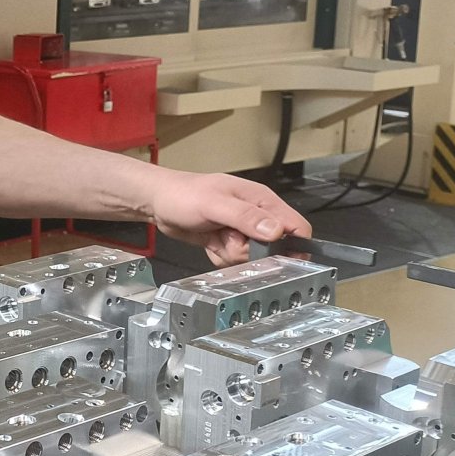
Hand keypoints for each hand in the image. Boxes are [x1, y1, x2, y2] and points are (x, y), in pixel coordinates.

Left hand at [146, 170, 311, 266]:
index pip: (296, 226)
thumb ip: (246, 216)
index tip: (274, 254)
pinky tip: (209, 242)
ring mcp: (241, 232)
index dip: (293, 245)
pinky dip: (220, 256)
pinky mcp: (228, 243)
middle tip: (229, 237)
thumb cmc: (183, 194)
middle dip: (251, 251)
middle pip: (274, 249)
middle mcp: (256, 217)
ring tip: (216, 235)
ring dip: (231, 253)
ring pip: (252, 258)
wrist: (158, 202)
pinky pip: (234, 261)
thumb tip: (276, 231)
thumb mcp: (215, 203)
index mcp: (262, 201)